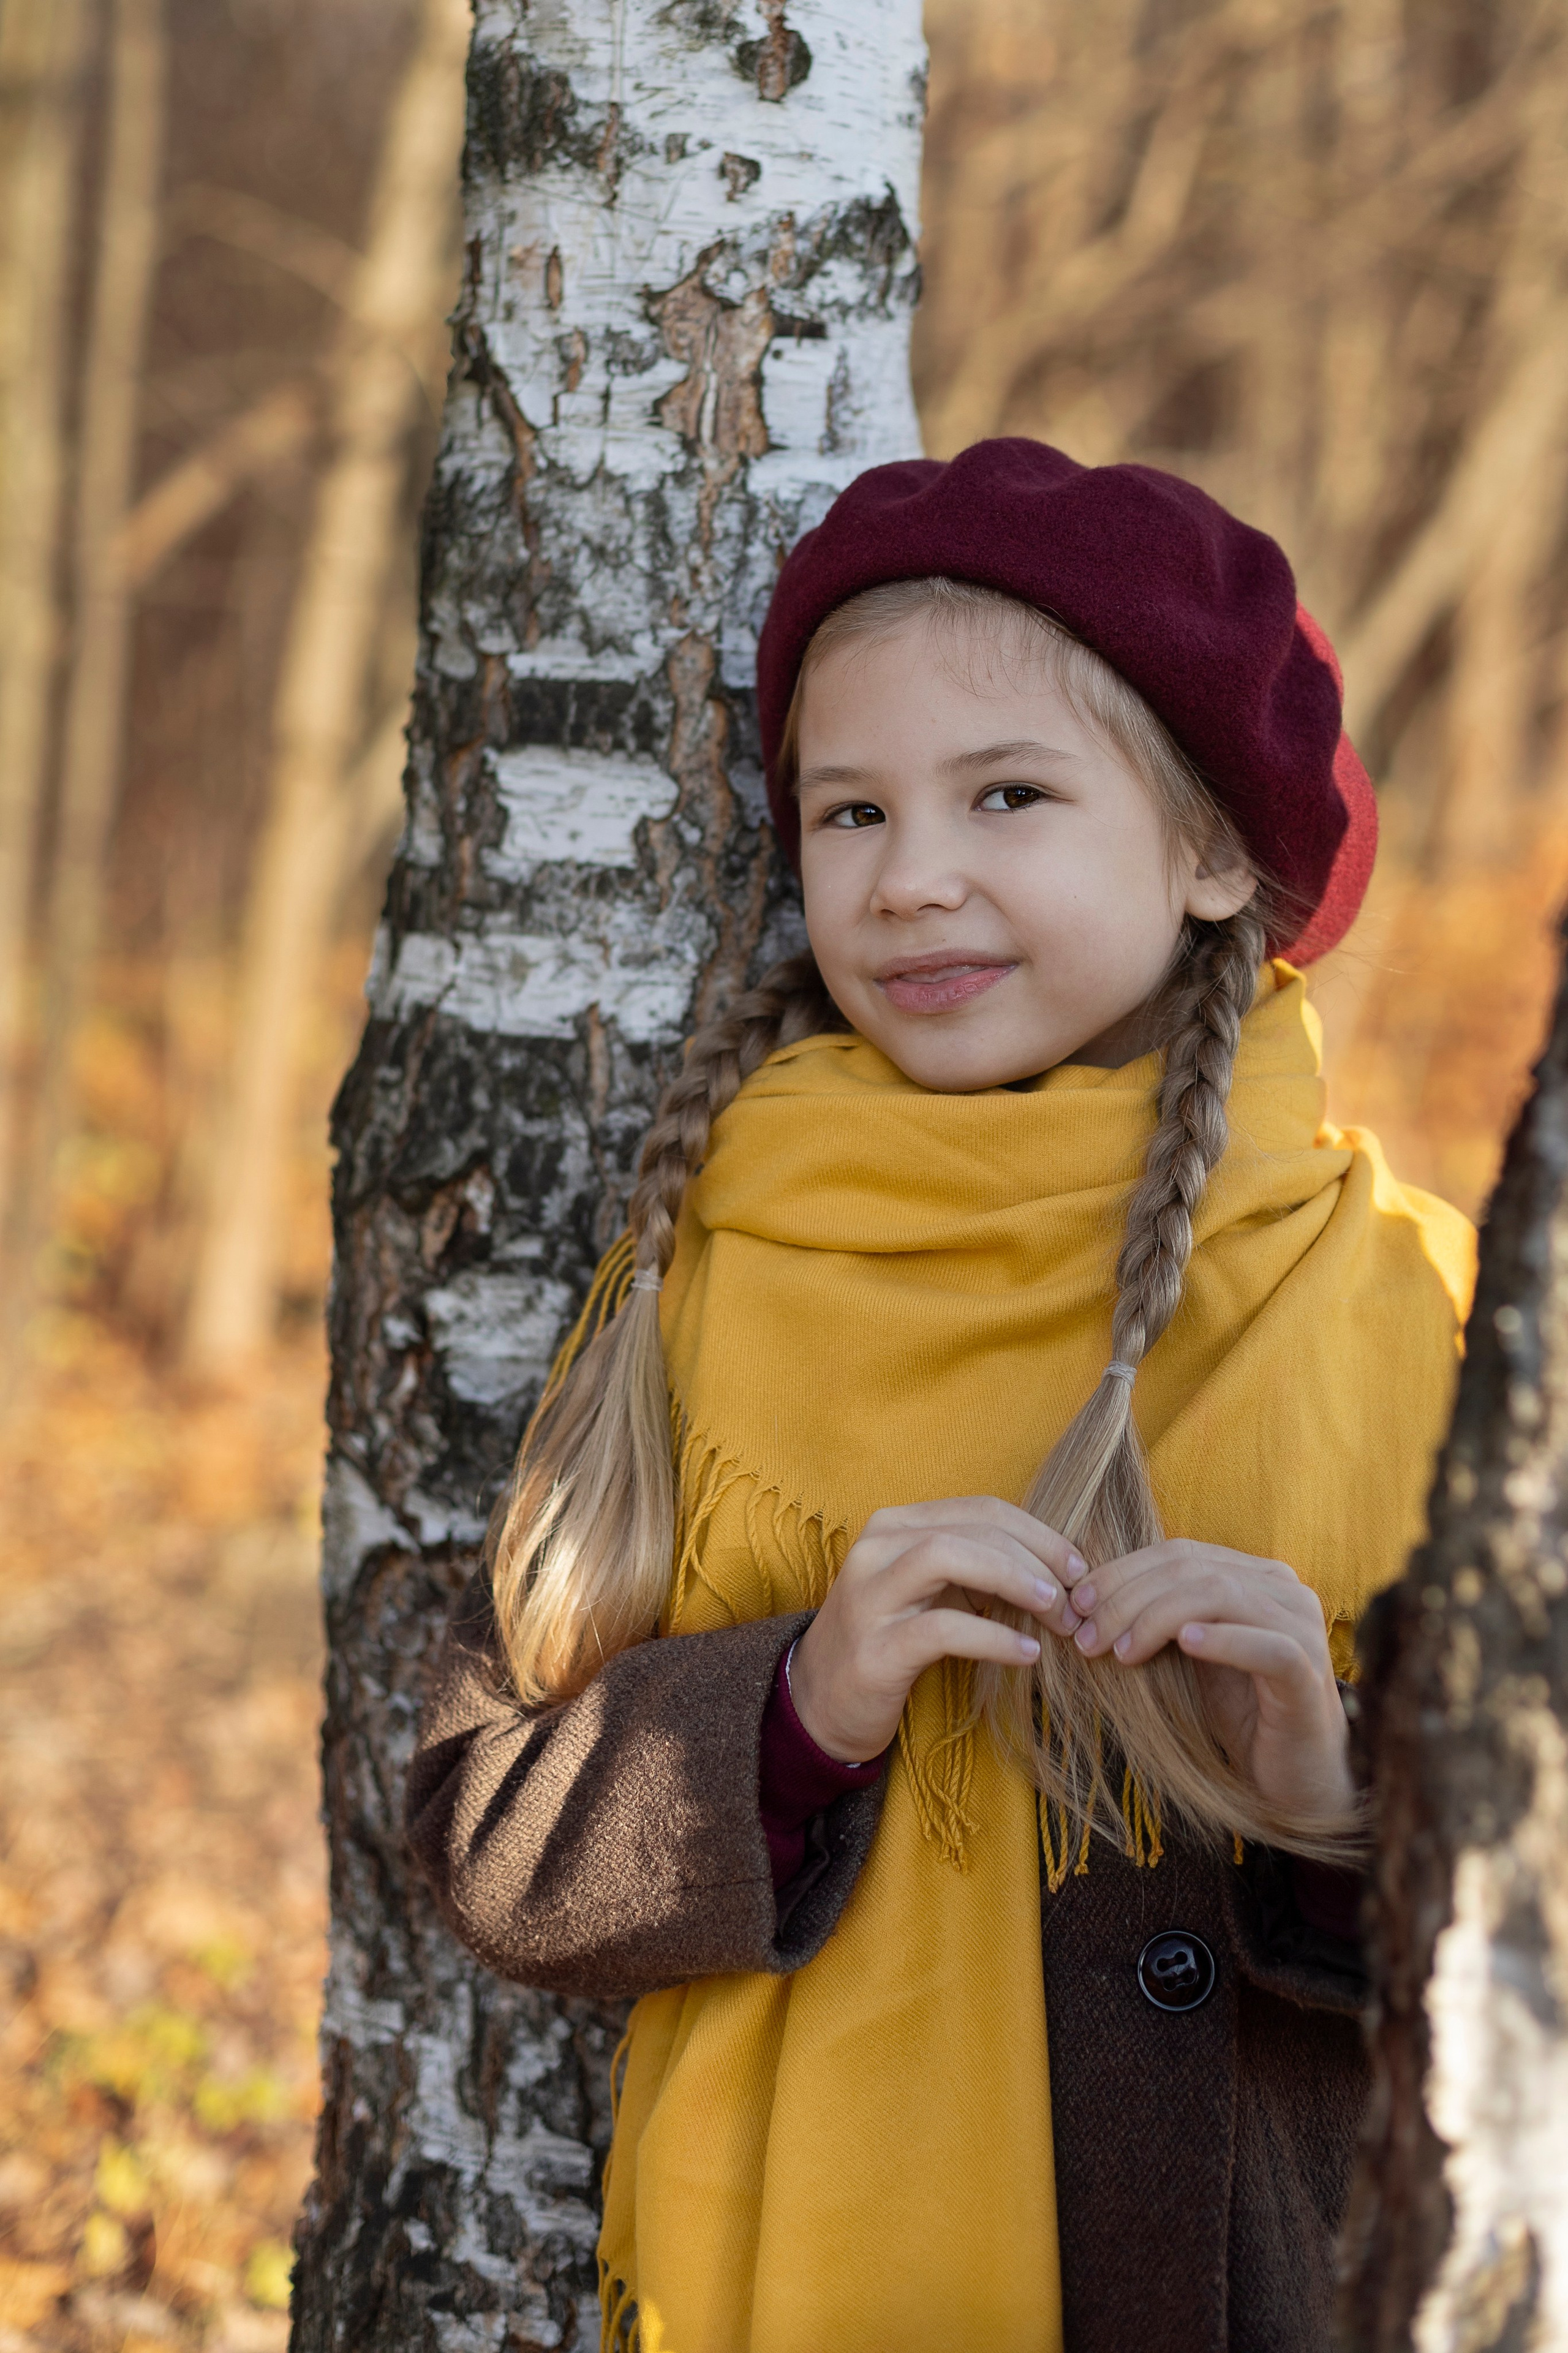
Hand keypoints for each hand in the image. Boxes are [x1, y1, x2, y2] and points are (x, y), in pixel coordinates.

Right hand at [789, 1497, 1085, 1762]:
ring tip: (1055, 1612)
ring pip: (948, 1557)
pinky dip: (994, 1638)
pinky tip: (1026, 1654)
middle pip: (972, 1528)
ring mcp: (869, 1596)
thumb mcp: (931, 1592)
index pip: (981, 1508)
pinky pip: (943, 1628)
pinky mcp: (875, 1649)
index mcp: (894, 1526)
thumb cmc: (890, 1640)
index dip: (1038, 1533)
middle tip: (1074, 1600)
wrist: (820, 1702)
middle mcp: (876, 1548)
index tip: (1078, 1567)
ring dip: (1015, 1581)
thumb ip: (976, 1570)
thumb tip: (1056, 1571)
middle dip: (1037, 1560)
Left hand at [1060, 1540, 1353, 1823]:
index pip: (1180, 1554)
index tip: (1076, 1603)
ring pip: (1221, 1596)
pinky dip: (1221, 1640)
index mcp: (1258, 1576)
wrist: (1298, 1776)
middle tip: (1086, 1634)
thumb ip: (1163, 1617)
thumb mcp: (1194, 1655)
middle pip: (1193, 1571)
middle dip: (1128, 1598)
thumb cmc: (1242, 1712)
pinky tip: (1184, 1645)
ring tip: (1118, 1650)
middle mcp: (1286, 1590)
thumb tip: (1088, 1597)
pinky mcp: (1309, 1673)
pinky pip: (1266, 1644)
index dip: (1122, 1572)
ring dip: (1157, 1618)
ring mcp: (1303, 1628)